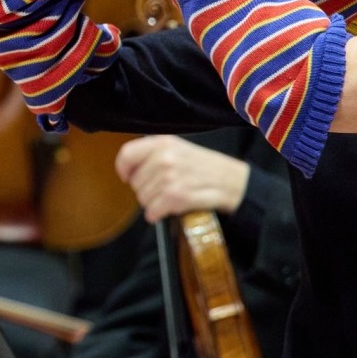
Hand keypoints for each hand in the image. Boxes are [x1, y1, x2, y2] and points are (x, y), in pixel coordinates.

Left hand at [115, 136, 249, 222]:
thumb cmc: (203, 166)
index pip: (126, 155)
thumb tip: (127, 169)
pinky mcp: (178, 196)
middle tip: (161, 190)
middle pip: (134, 182)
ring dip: (152, 203)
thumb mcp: (178, 149)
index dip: (123, 169)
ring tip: (168, 199)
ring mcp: (171, 177)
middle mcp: (164, 157)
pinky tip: (165, 211)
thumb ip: (152, 153)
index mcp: (162, 143)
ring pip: (143, 198)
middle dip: (144, 190)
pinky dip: (156, 214)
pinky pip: (153, 210)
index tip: (126, 177)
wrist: (233, 182)